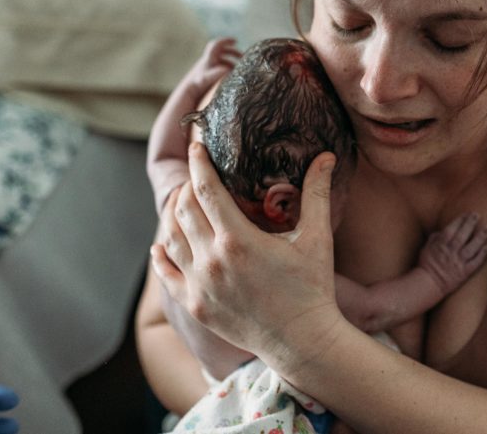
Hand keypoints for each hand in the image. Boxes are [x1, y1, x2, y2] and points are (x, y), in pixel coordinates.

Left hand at [151, 144, 344, 374]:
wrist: (302, 340)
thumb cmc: (312, 288)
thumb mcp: (316, 238)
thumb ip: (317, 193)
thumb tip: (325, 156)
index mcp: (238, 239)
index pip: (206, 189)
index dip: (199, 163)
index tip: (197, 145)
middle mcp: (212, 260)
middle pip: (185, 209)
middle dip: (188, 185)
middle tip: (196, 173)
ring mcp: (200, 285)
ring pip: (172, 238)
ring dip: (174, 215)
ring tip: (182, 201)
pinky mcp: (196, 306)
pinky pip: (167, 274)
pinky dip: (161, 256)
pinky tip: (161, 245)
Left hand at [184, 39, 241, 96]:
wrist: (188, 90)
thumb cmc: (198, 83)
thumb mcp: (208, 78)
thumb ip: (218, 73)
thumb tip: (228, 69)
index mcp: (209, 58)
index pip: (217, 44)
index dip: (226, 41)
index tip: (235, 41)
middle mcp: (208, 60)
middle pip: (221, 51)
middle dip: (232, 52)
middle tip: (242, 57)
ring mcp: (208, 66)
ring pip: (221, 59)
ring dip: (231, 61)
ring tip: (238, 68)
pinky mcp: (208, 72)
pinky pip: (219, 66)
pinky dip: (227, 68)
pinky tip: (231, 75)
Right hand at [418, 213, 486, 295]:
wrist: (429, 284)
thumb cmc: (426, 266)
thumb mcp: (426, 248)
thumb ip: (434, 238)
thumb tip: (441, 231)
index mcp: (440, 245)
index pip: (452, 229)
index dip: (460, 220)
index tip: (467, 214)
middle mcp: (450, 252)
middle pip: (463, 235)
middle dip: (470, 224)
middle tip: (478, 215)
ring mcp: (458, 262)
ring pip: (472, 247)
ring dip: (481, 237)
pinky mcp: (465, 273)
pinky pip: (476, 263)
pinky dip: (482, 255)